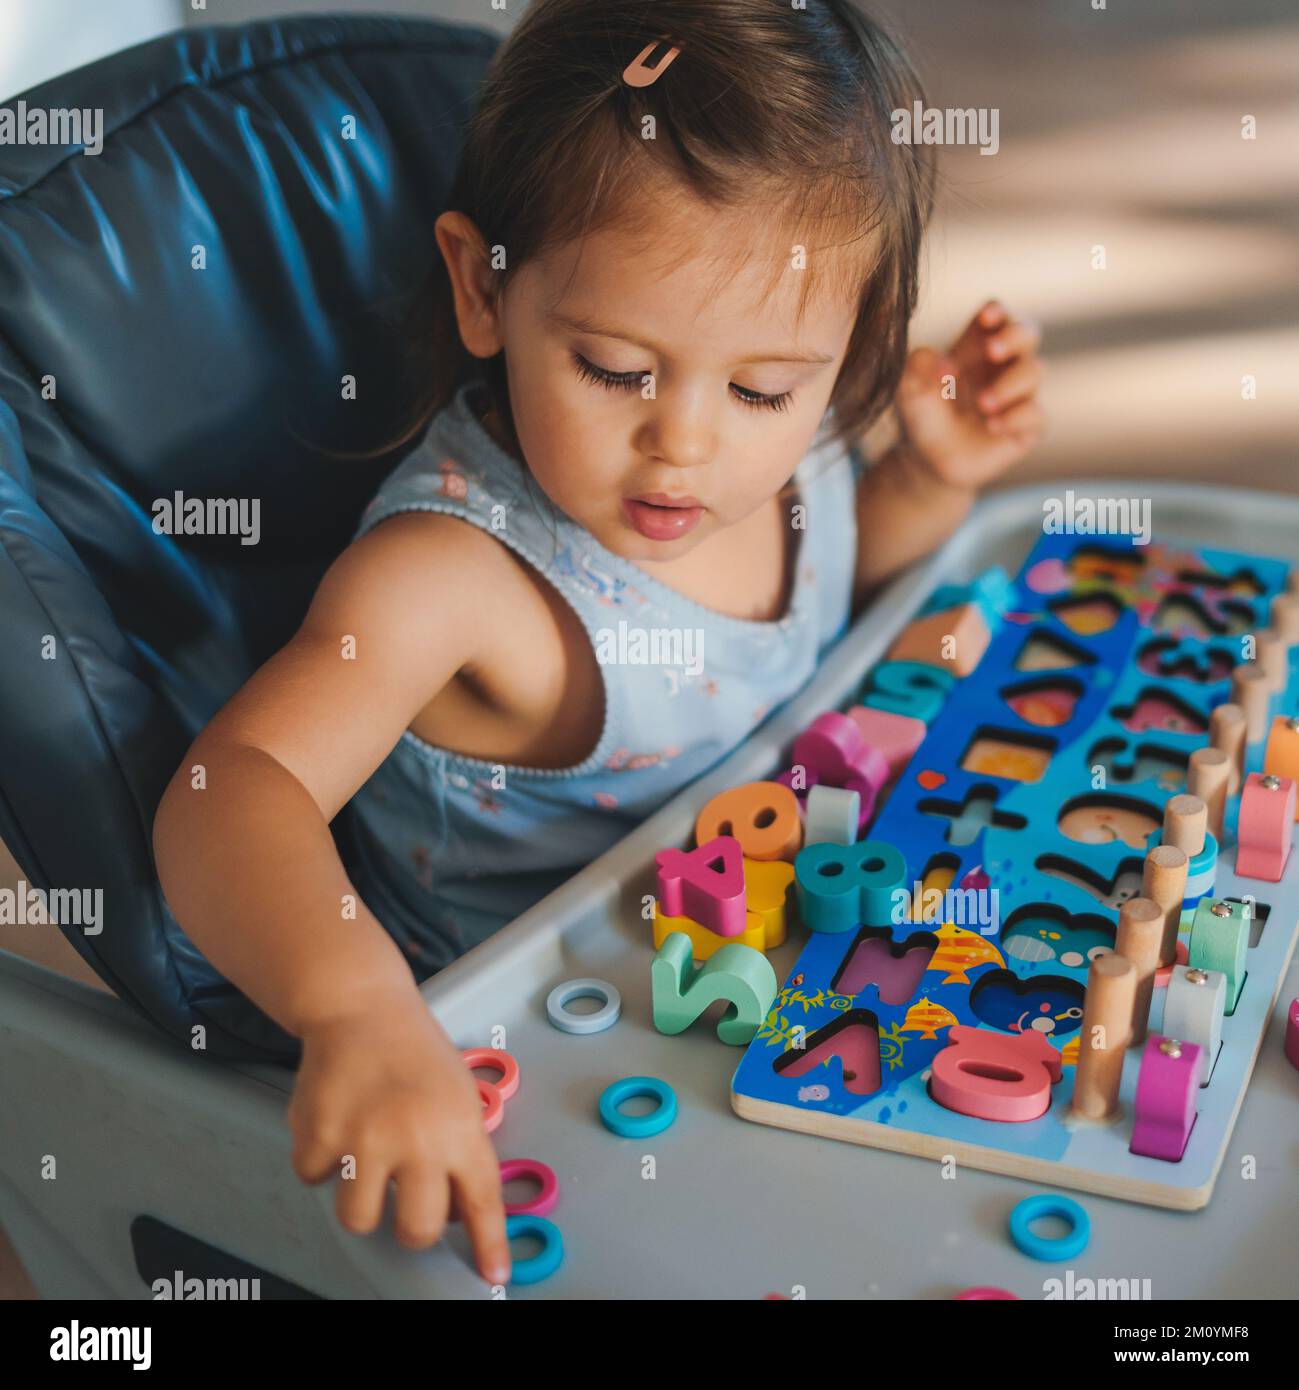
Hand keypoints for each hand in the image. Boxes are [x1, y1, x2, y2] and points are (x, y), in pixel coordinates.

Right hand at [288, 995, 509, 1285]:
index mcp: (459, 1128)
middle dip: (410, 1225)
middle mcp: (416, 1138)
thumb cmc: (415, 1054)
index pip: (481, 1200)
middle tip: (403, 1195)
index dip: (487, 1243)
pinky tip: (336, 1122)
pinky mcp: (318, 1134)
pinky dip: (321, 1160)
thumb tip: (455, 1215)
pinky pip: (315, 1180)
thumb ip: (460, 1152)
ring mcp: (364, 1139)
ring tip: (364, 1155)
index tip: (493, 1275)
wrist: (362, 1009)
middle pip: (416, 1230)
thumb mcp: (458, 1096)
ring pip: (359, 1218)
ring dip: (361, 1196)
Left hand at [892, 300, 1044, 490]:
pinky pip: (1037, 415)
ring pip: (1035, 372)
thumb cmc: (921, 415)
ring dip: (1009, 384)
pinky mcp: (1025, 428)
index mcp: (976, 347)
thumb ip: (918, 365)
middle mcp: (1002, 366)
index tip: (985, 318)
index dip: (996, 312)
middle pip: (1027, 333)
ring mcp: (1018, 396)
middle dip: (1015, 336)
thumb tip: (947, 363)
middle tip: (993, 351)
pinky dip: (1017, 417)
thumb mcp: (908, 388)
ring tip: (982, 403)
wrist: (927, 461)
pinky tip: (993, 426)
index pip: (998, 316)